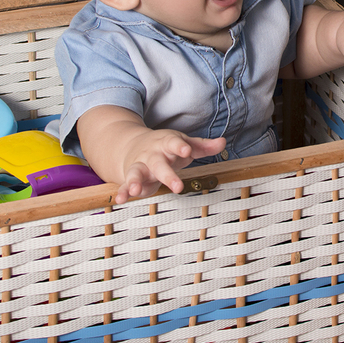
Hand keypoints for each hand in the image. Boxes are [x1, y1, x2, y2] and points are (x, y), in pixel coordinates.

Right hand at [75, 106, 224, 204]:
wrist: (133, 144)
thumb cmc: (166, 146)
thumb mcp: (184, 143)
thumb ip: (203, 146)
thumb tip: (223, 142)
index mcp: (166, 143)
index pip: (174, 143)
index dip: (180, 146)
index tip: (188, 151)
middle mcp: (152, 155)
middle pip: (158, 163)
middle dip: (167, 175)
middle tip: (177, 186)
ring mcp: (140, 166)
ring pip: (136, 173)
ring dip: (135, 181)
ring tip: (136, 190)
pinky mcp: (131, 178)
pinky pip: (124, 185)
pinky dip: (122, 192)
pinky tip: (120, 199)